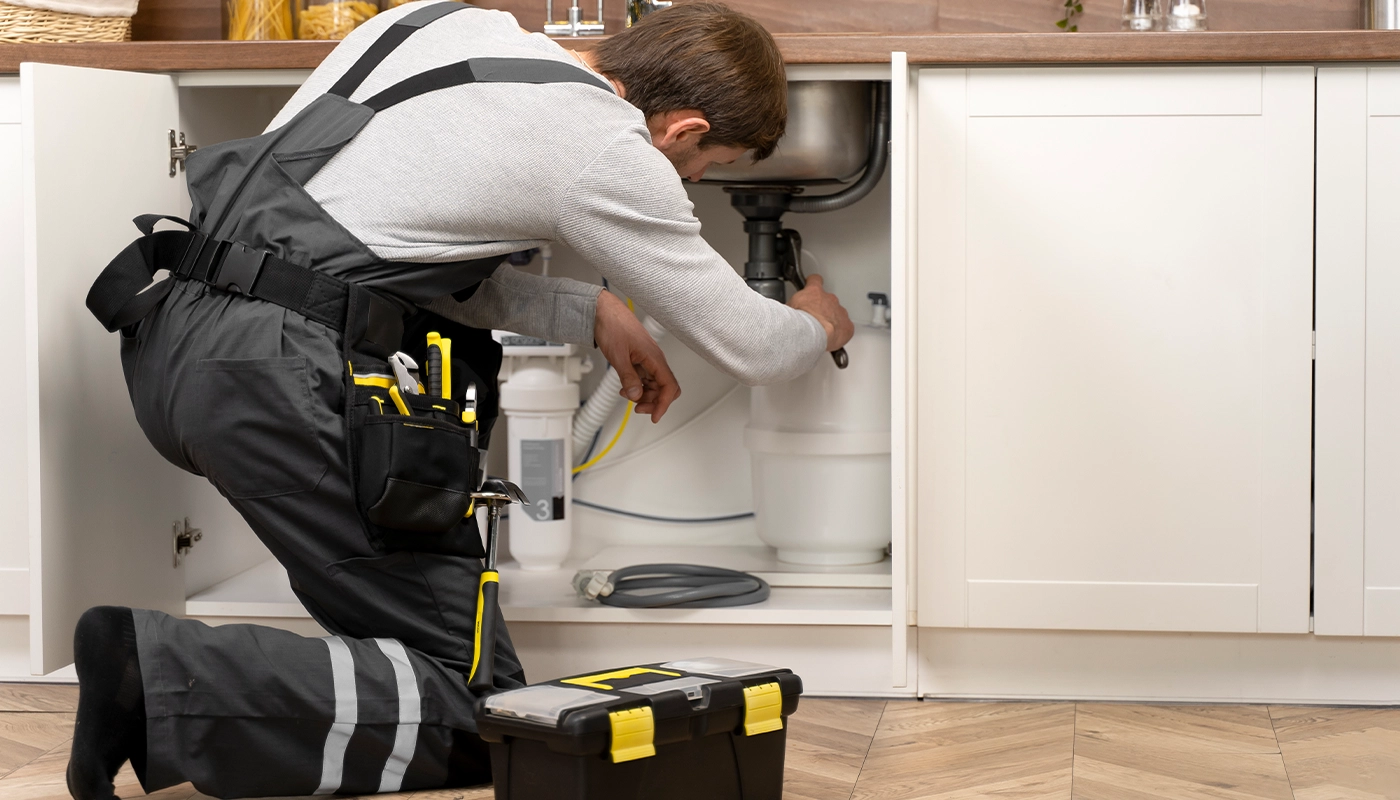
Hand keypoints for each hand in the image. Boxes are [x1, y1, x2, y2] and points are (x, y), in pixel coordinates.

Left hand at [593, 290, 680, 422]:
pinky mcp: (640, 360)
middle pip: (665, 388)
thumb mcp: (618, 356)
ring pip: (655, 385)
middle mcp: (655, 360)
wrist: (604, 312)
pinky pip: (645, 378)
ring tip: (628, 396)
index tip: (654, 417)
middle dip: (653, 402)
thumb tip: (636, 395)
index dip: (664, 404)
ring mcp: (648, 360)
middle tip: (637, 409)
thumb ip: (628, 378)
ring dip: (644, 396)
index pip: (669, 386)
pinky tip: (627, 388)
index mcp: (654, 358)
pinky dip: (638, 387)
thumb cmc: (613, 326)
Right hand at [788, 275, 853, 352]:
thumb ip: (792, 305)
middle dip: (822, 308)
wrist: (811, 334)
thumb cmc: (798, 321)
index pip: (815, 280)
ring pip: (838, 314)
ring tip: (821, 332)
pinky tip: (832, 339)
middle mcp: (829, 299)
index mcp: (814, 291)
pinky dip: (840, 333)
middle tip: (813, 319)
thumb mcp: (788, 308)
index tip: (812, 285)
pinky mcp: (847, 326)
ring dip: (831, 321)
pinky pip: (846, 328)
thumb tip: (787, 311)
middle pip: (828, 300)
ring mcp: (840, 312)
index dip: (813, 284)